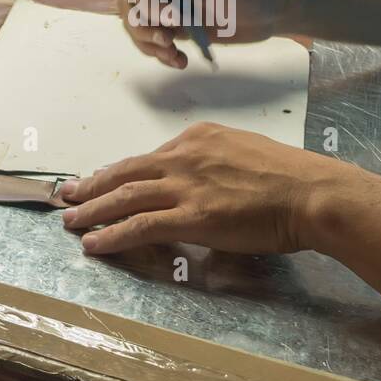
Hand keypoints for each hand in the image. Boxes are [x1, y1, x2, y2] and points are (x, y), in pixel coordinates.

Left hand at [61, 122, 353, 254]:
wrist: (312, 192)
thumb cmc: (292, 178)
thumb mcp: (247, 152)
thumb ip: (218, 162)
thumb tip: (206, 182)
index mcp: (200, 137)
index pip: (150, 157)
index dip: (121, 171)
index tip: (103, 179)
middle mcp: (185, 156)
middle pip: (126, 172)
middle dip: (93, 185)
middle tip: (69, 195)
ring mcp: (185, 186)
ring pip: (124, 197)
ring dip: (92, 210)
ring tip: (71, 221)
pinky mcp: (191, 216)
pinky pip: (138, 226)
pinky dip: (111, 235)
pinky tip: (94, 243)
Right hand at [114, 0, 294, 68]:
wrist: (274, 12)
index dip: (146, 2)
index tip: (170, 17)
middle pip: (131, 5)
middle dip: (143, 26)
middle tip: (166, 40)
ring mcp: (172, 7)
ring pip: (139, 26)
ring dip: (149, 44)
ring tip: (172, 54)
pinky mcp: (181, 29)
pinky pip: (157, 43)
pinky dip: (162, 54)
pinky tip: (178, 60)